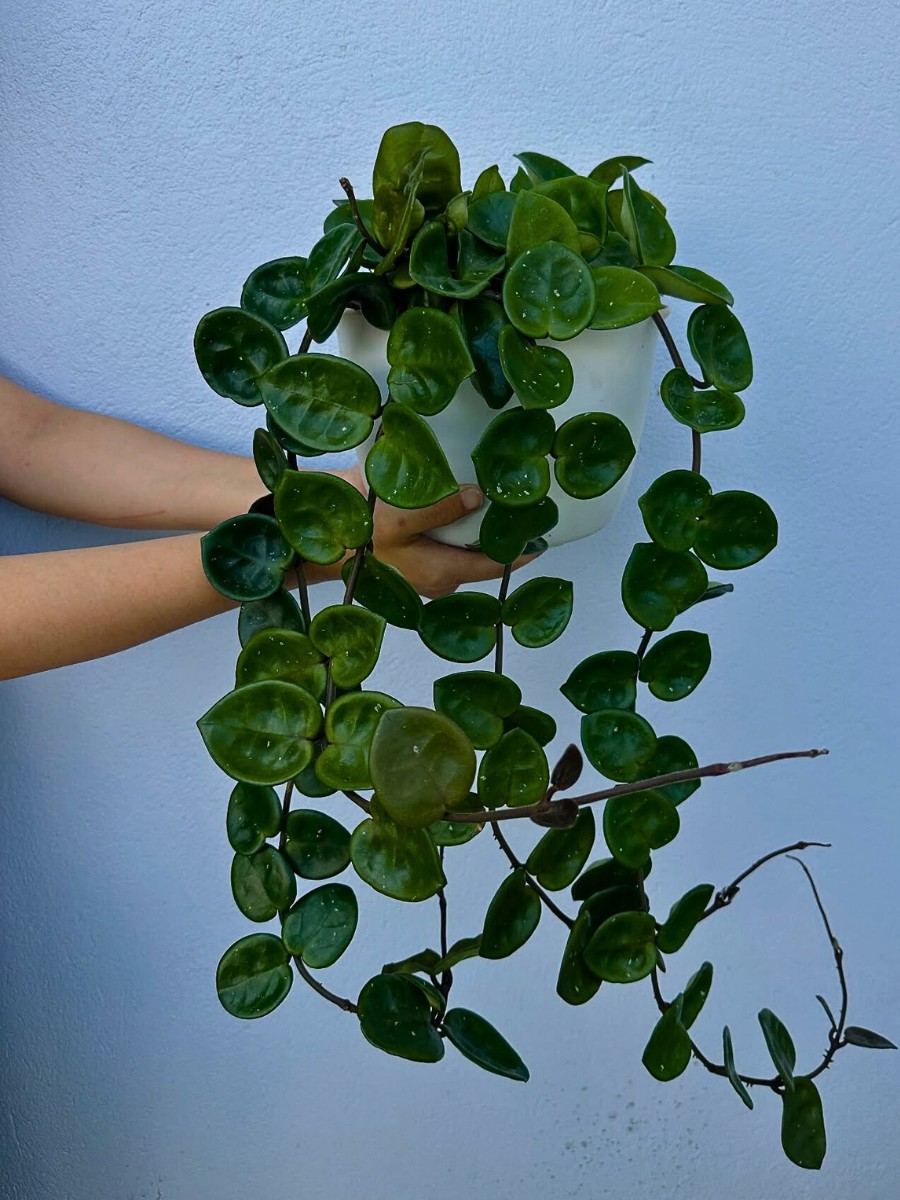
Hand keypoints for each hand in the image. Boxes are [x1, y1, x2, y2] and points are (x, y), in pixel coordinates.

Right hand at [369, 484, 536, 598]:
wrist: (329, 537)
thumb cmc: (362, 531)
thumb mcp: (399, 516)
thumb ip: (440, 507)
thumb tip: (478, 498)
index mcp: (441, 573)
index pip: (493, 565)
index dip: (521, 551)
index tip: (544, 535)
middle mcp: (440, 582)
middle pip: (482, 562)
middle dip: (501, 541)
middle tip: (522, 514)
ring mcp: (429, 579)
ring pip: (466, 558)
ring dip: (479, 538)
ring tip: (499, 511)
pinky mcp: (419, 569)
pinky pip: (450, 555)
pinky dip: (461, 538)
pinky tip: (467, 517)